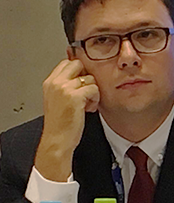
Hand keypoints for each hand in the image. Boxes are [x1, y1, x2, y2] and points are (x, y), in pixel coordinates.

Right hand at [34, 59, 99, 181]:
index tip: (81, 85)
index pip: (67, 62)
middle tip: (85, 92)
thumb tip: (81, 74)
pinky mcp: (75, 96)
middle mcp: (55, 83)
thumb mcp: (58, 99)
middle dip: (86, 77)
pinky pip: (94, 88)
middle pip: (78, 64)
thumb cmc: (61, 123)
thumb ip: (65, 85)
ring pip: (90, 78)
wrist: (57, 140)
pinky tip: (89, 109)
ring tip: (86, 104)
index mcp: (49, 82)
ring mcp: (64, 88)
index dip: (78, 72)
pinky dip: (95, 99)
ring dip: (93, 91)